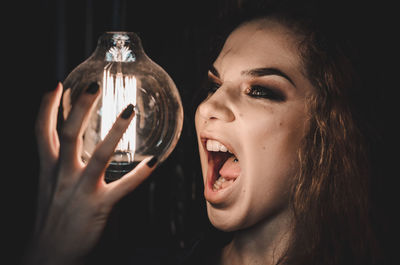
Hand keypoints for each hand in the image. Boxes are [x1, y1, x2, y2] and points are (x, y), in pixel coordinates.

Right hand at [24, 82, 156, 264]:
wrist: (47, 256)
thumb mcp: (48, 188)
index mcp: (49, 170)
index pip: (42, 132)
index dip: (46, 107)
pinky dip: (140, 174)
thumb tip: (72, 145)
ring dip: (114, 131)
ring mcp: (79, 191)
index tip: (55, 85)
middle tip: (93, 84)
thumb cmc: (52, 218)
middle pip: (69, 135)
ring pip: (97, 156)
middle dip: (80, 107)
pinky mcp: (97, 207)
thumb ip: (58, 165)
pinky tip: (155, 161)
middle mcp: (61, 175)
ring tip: (129, 110)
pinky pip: (123, 188)